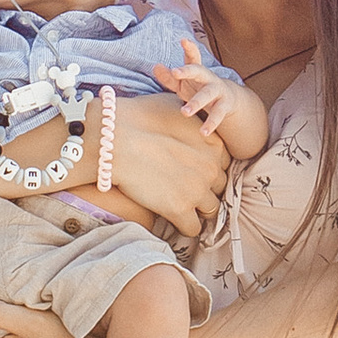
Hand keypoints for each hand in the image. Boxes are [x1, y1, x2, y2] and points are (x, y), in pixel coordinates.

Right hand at [98, 89, 229, 237]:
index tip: (189, 169)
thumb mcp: (175, 108)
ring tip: (177, 204)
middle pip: (218, 187)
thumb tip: (189, 122)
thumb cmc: (138, 118)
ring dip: (196, 209)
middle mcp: (211, 168)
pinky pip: (193, 229)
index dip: (205, 168)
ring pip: (210, 210)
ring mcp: (197, 190)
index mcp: (213, 144)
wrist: (115, 139)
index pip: (222, 164)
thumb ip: (191, 120)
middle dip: (203, 188)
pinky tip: (171, 218)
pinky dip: (183, 226)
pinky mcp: (180, 209)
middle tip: (181, 187)